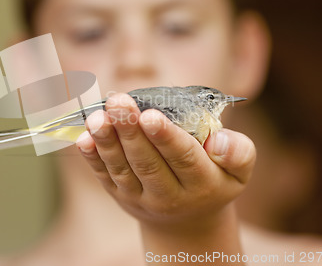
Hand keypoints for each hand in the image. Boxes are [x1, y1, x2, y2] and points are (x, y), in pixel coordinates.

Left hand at [76, 92, 255, 230]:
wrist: (187, 219)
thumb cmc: (214, 180)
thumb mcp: (239, 171)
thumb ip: (238, 152)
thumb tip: (219, 139)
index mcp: (202, 184)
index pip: (184, 159)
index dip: (166, 137)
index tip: (150, 115)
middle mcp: (169, 195)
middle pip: (147, 163)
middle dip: (131, 131)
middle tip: (119, 103)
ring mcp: (141, 197)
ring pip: (122, 170)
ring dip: (107, 142)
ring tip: (97, 117)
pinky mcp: (120, 195)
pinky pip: (105, 177)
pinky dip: (92, 158)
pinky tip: (83, 138)